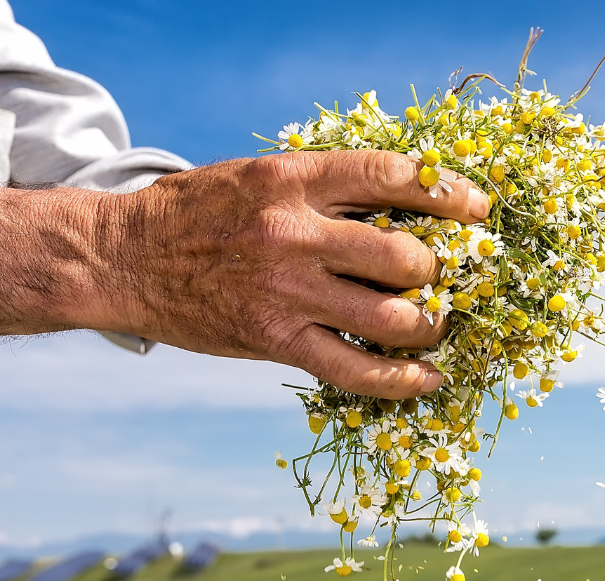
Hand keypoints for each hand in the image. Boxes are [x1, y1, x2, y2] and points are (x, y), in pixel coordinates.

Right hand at [97, 151, 488, 397]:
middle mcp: (294, 233)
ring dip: (430, 326)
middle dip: (440, 271)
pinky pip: (355, 370)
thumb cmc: (202, 213)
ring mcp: (286, 291)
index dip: (447, 191)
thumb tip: (410, 208)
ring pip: (391, 318)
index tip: (480, 207)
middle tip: (447, 277)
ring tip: (437, 325)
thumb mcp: (262, 177)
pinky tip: (427, 380)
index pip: (390, 176)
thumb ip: (328, 190)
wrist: (124, 258)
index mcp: (293, 179)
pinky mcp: (275, 338)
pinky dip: (402, 380)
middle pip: (403, 256)